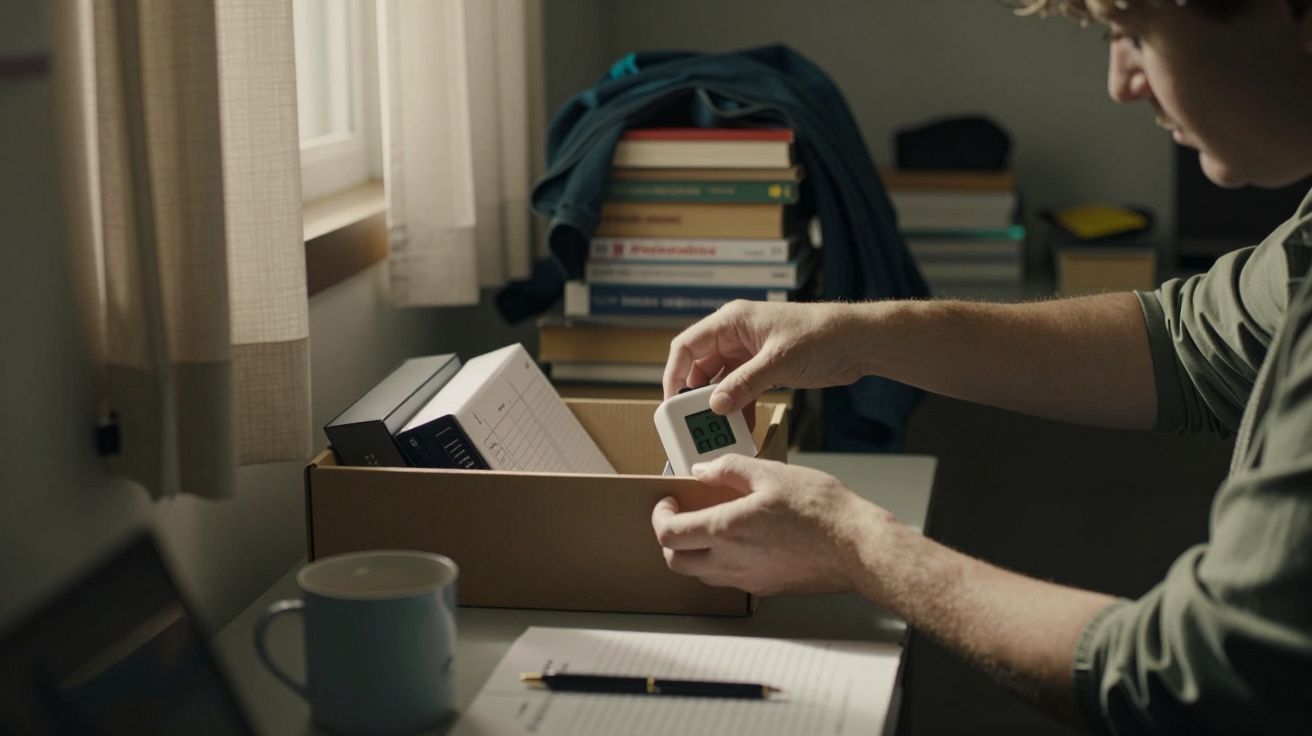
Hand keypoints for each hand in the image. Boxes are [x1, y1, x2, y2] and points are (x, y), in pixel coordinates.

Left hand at [650, 454, 892, 595]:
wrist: (857, 547)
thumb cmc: (820, 509)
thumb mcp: (771, 473)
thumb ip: (729, 469)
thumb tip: (702, 471)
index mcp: (725, 530)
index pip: (669, 533)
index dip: (660, 516)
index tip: (668, 501)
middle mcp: (730, 562)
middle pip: (676, 561)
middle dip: (670, 538)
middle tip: (681, 515)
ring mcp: (747, 579)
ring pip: (701, 574)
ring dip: (694, 552)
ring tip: (710, 526)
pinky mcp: (765, 588)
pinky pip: (729, 579)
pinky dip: (720, 562)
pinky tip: (741, 540)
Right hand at [662, 301, 868, 415]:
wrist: (857, 342)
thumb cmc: (820, 335)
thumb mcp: (778, 361)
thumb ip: (744, 384)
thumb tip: (716, 405)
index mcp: (731, 321)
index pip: (687, 346)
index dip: (674, 374)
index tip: (672, 403)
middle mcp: (735, 336)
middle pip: (700, 367)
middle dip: (696, 395)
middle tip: (694, 423)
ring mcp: (750, 353)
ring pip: (720, 381)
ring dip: (718, 405)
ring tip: (717, 429)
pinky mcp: (764, 369)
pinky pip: (740, 390)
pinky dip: (738, 407)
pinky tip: (741, 426)